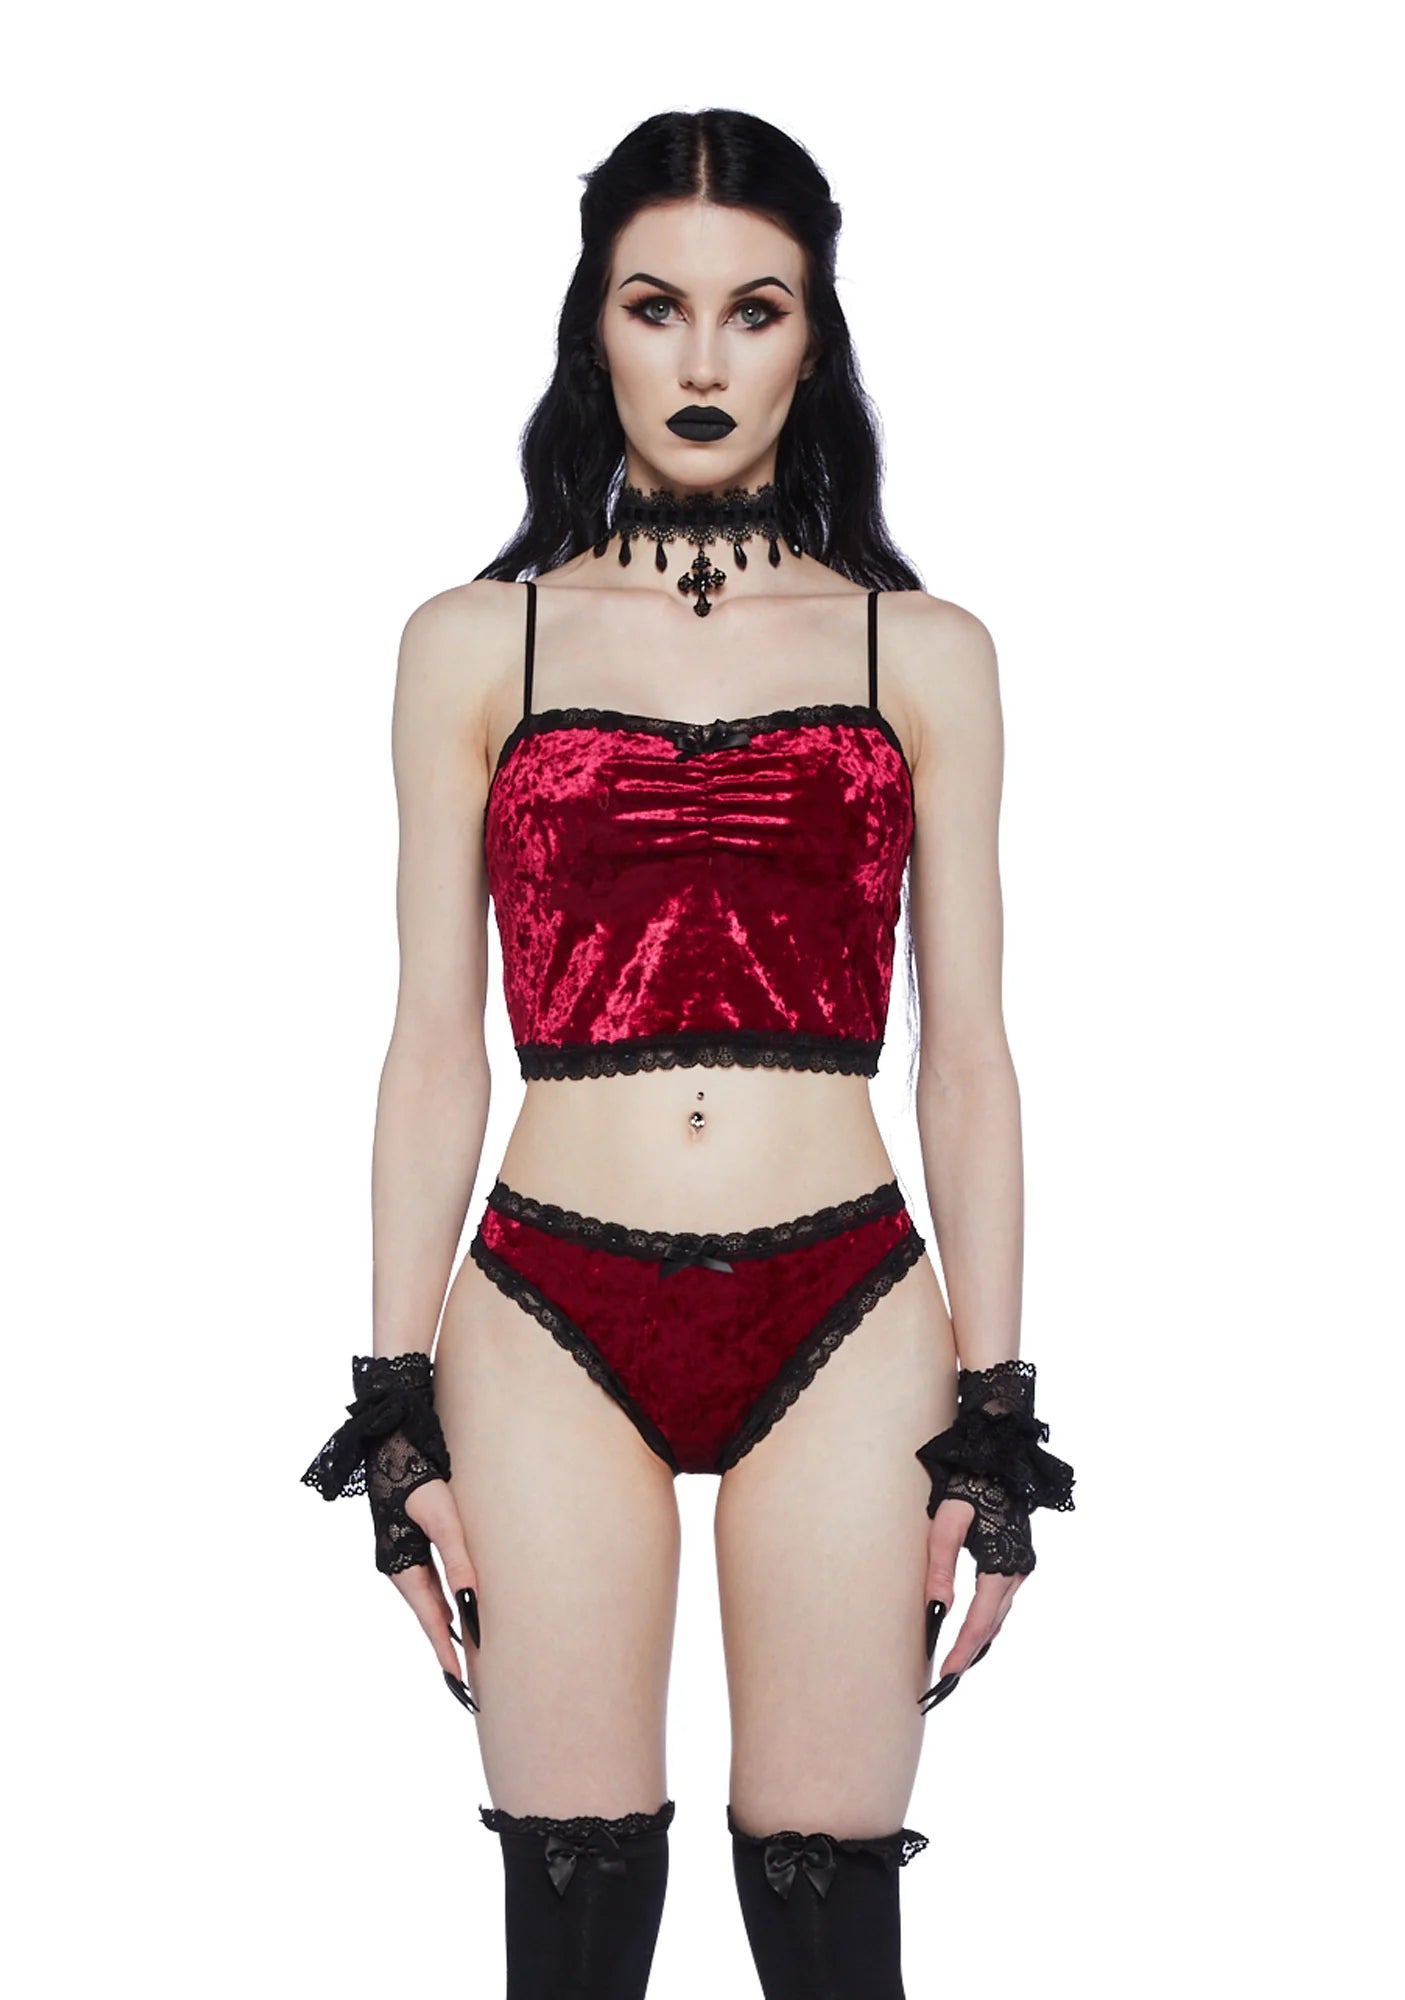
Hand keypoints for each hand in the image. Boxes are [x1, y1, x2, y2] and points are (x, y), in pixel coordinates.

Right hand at [398, 1474, 482, 1713]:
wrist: (394, 1448)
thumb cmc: (419, 1480)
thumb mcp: (443, 1518)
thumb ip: (457, 1558)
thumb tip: (470, 1599)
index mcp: (401, 1566)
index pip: (429, 1617)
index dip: (444, 1647)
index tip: (457, 1677)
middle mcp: (400, 1567)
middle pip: (428, 1615)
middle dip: (445, 1645)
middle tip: (464, 1679)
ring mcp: (404, 1558)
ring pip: (429, 1601)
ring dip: (445, 1625)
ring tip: (464, 1653)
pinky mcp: (412, 1546)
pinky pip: (429, 1584)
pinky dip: (443, 1602)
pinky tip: (455, 1610)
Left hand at [917, 1494, 1025, 1711]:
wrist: (998, 1463)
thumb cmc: (969, 1487)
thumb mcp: (947, 1522)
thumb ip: (940, 1566)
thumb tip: (935, 1610)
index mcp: (1002, 1563)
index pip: (981, 1619)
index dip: (963, 1648)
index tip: (947, 1672)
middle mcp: (1017, 1571)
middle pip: (992, 1625)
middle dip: (970, 1653)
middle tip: (946, 1679)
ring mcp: (1019, 1568)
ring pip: (999, 1617)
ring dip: (979, 1642)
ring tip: (956, 1664)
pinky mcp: (1015, 1563)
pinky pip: (1001, 1604)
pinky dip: (986, 1623)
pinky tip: (972, 1633)